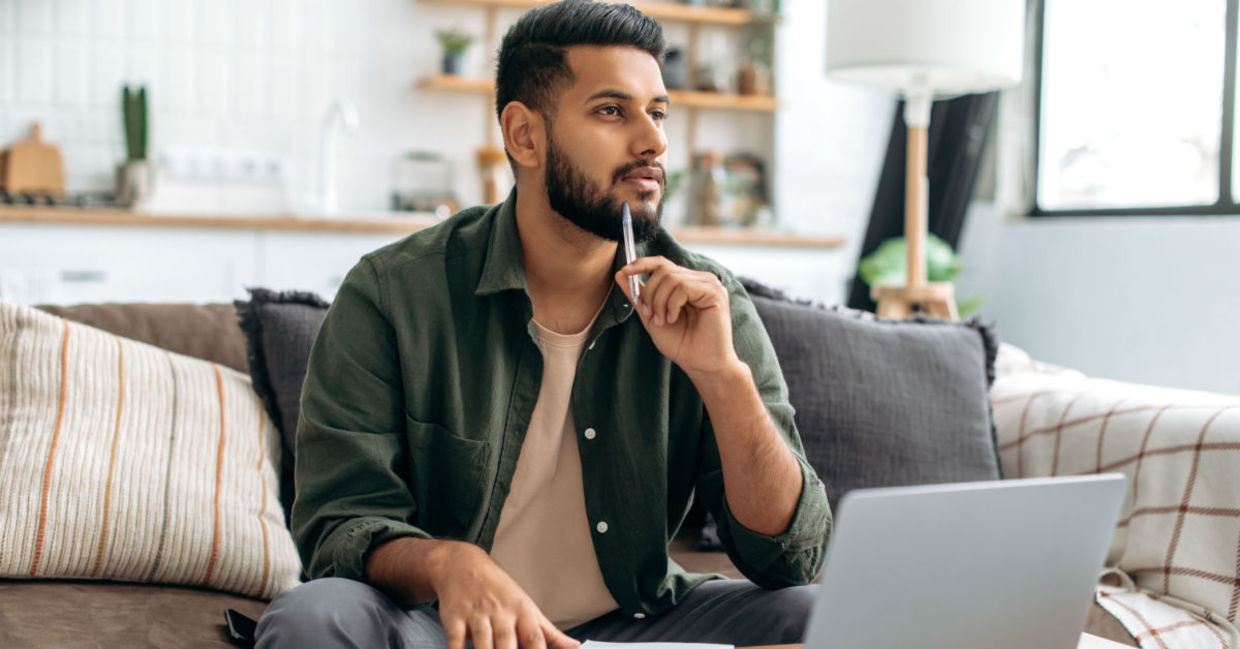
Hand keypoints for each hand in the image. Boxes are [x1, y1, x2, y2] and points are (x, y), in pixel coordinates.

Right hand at [430, 542, 579, 648]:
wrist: (463, 565)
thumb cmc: (500, 591)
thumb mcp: (527, 606)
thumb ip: (549, 633)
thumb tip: (575, 647)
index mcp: (522, 611)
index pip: (534, 638)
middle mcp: (500, 612)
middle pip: (507, 644)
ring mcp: (476, 614)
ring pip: (482, 645)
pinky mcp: (454, 618)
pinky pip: (455, 641)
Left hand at [615, 256, 740, 377]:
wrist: (701, 364)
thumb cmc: (681, 344)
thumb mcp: (652, 317)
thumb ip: (638, 295)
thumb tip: (620, 273)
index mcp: (686, 283)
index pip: (662, 263)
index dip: (641, 264)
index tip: (624, 271)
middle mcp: (699, 280)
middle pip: (663, 269)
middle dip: (650, 293)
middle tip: (650, 315)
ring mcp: (709, 284)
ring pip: (671, 278)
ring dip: (660, 302)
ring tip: (663, 321)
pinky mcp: (715, 292)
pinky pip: (683, 287)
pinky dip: (672, 304)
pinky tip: (673, 319)